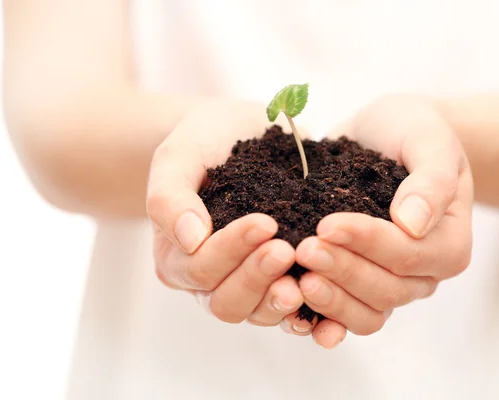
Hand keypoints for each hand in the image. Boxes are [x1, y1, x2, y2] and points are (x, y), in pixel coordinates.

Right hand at [147, 99, 305, 326]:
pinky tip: (328, 299)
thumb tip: (190, 241)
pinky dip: (309, 311)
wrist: (239, 132)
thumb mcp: (178, 157)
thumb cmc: (203, 142)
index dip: (230, 251)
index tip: (265, 222)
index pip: (199, 269)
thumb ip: (170, 197)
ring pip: (258, 312)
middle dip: (257, 278)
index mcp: (176, 256)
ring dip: (281, 298)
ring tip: (309, 276)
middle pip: (227, 302)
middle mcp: (209, 279)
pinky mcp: (278, 280)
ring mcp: (245, 283)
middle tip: (287, 250)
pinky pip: (291, 309)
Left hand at [293, 95, 473, 347]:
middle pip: (386, 291)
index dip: (367, 244)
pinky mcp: (359, 285)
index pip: (407, 256)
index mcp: (448, 245)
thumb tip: (411, 225)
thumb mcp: (429, 141)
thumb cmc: (412, 132)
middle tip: (303, 248)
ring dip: (330, 301)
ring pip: (366, 313)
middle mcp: (424, 275)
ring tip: (295, 281)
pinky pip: (344, 315)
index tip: (327, 224)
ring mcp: (392, 285)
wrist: (387, 135)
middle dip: (342, 271)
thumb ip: (431, 180)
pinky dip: (320, 319)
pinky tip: (292, 310)